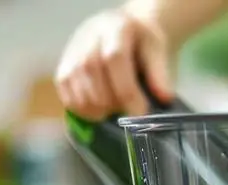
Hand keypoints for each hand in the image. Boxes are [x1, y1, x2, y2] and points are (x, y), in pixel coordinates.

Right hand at [54, 8, 172, 120]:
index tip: (140, 112)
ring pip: (79, 89)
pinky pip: (68, 100)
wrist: (123, 32)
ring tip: (116, 110)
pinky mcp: (63, 72)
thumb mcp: (157, 50)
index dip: (127, 91)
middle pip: (93, 75)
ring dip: (99, 110)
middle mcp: (88, 38)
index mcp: (114, 28)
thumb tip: (164, 98)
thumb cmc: (142, 44)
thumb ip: (160, 73)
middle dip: (113, 102)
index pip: (114, 58)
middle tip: (129, 112)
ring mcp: (71, 54)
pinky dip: (85, 113)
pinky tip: (100, 112)